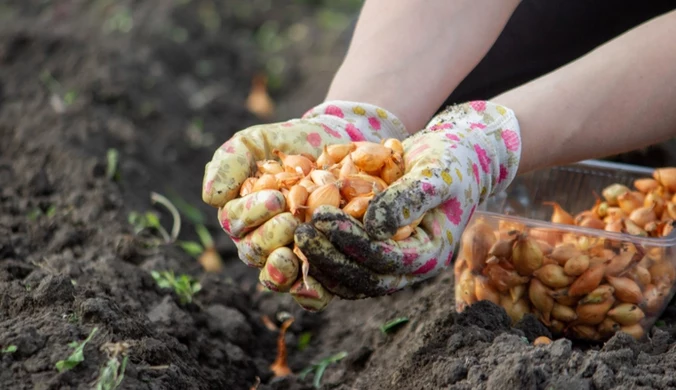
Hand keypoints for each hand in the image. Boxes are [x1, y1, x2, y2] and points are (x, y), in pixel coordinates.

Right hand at [201, 101, 407, 309]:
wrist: (336, 146)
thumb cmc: (289, 144)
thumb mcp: (256, 142)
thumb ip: (230, 161)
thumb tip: (211, 197)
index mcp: (242, 215)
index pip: (237, 222)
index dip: (253, 213)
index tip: (276, 198)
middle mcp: (262, 240)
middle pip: (254, 252)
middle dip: (270, 237)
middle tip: (291, 220)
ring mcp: (290, 255)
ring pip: (277, 276)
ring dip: (281, 270)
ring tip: (292, 255)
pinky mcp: (320, 264)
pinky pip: (309, 290)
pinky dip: (310, 294)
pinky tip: (314, 286)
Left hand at [295, 101, 521, 298]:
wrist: (454, 158)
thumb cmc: (451, 163)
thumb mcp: (434, 175)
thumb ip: (407, 199)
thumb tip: (373, 227)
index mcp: (429, 254)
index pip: (385, 259)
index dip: (351, 242)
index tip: (322, 218)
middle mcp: (409, 267)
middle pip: (363, 278)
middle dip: (329, 258)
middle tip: (300, 233)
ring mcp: (392, 263)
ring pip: (351, 279)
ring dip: (321, 263)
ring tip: (296, 235)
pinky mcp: (376, 252)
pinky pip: (346, 265)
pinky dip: (324, 256)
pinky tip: (301, 237)